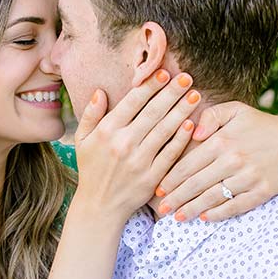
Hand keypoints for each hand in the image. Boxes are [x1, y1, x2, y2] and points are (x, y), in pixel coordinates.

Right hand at [73, 71, 199, 223]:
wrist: (99, 206)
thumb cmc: (91, 170)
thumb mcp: (82, 141)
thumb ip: (90, 115)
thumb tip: (100, 91)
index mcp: (106, 131)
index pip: (132, 102)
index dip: (150, 86)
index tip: (164, 72)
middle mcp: (123, 144)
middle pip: (153, 112)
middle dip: (171, 92)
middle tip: (187, 77)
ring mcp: (139, 161)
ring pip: (164, 130)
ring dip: (182, 110)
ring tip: (195, 94)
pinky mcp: (152, 177)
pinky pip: (170, 153)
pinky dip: (181, 138)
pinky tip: (191, 123)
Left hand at [155, 101, 277, 221]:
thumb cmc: (260, 125)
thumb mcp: (236, 110)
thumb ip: (211, 115)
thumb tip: (193, 132)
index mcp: (221, 140)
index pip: (188, 164)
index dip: (170, 179)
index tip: (158, 190)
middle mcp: (233, 160)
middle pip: (196, 184)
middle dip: (176, 199)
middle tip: (161, 209)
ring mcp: (248, 177)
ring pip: (212, 198)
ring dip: (192, 209)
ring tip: (178, 217)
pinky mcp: (262, 191)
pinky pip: (235, 206)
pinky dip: (218, 214)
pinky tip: (204, 218)